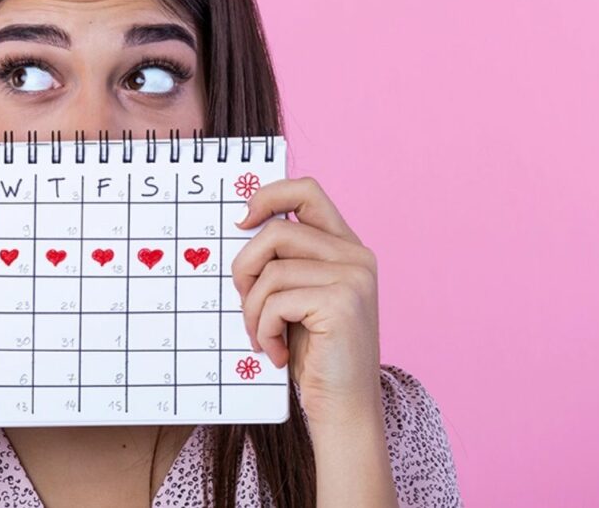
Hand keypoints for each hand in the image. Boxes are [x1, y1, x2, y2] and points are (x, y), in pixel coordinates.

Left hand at [231, 176, 381, 426]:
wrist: (344, 408)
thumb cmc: (314, 355)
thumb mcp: (298, 297)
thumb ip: (284, 261)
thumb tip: (243, 225)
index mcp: (346, 247)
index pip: (307, 190)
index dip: (269, 195)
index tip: (242, 220)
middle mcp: (356, 256)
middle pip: (277, 231)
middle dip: (245, 268)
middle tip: (244, 302)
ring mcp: (353, 278)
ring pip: (271, 270)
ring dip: (252, 309)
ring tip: (261, 336)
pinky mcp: (342, 304)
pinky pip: (275, 301)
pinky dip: (263, 329)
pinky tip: (275, 352)